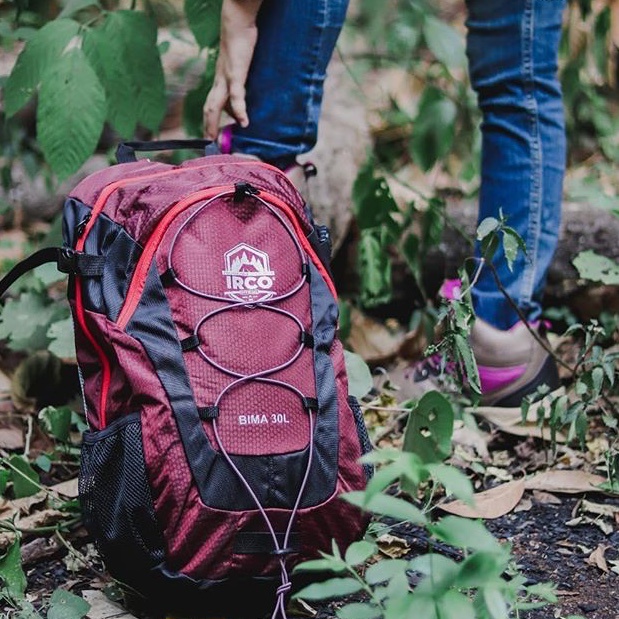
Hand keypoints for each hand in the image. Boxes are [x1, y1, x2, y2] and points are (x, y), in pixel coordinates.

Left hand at [203, 0, 263, 139]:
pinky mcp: (236, 74)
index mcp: (220, 80)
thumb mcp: (239, 67)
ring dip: (215, 122)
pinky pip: (236, 95)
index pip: (211, 103)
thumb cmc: (240, 44)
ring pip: (216, 104)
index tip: (209, 135)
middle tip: (209, 142)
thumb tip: (242, 97)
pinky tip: (244, 122)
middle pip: (209, 107)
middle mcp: (219, 81)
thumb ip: (238, 83)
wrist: (236, 24)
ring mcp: (226, 78)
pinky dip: (240, 110)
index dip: (209, 119)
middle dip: (208, 125)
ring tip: (216, 137)